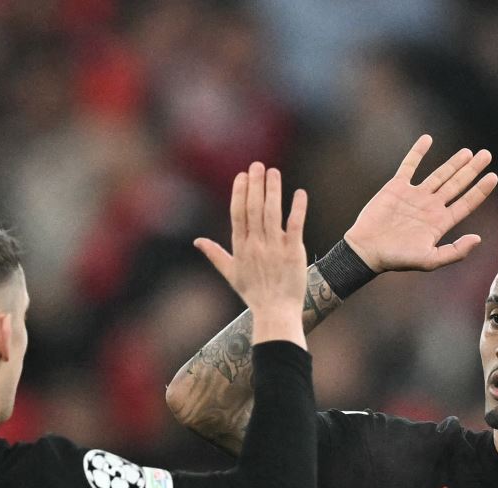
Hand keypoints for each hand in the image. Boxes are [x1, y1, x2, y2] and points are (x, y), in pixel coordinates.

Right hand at [193, 162, 308, 343]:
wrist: (275, 313)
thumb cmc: (254, 295)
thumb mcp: (231, 274)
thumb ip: (215, 255)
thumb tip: (197, 242)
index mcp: (241, 247)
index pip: (238, 213)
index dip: (240, 192)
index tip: (242, 175)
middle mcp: (256, 245)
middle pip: (254, 208)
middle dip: (256, 185)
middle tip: (258, 166)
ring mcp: (274, 248)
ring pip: (272, 213)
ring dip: (273, 190)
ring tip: (274, 172)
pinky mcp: (293, 252)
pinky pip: (295, 226)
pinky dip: (297, 208)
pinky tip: (300, 193)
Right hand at [344, 135, 497, 271]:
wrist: (367, 250)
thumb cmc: (397, 259)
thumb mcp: (430, 261)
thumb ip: (455, 251)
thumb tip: (478, 238)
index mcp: (440, 223)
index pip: (466, 203)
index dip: (480, 190)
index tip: (493, 177)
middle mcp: (430, 207)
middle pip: (457, 184)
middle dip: (472, 170)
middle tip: (487, 155)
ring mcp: (415, 195)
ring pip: (439, 174)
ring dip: (453, 163)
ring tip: (468, 152)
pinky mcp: (397, 187)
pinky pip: (409, 165)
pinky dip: (418, 152)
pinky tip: (428, 139)